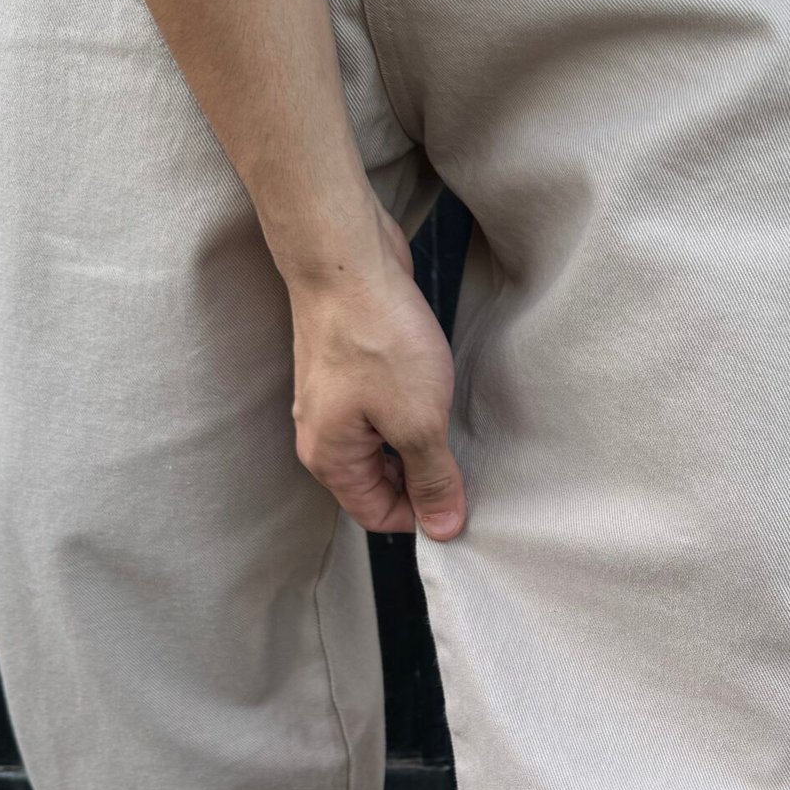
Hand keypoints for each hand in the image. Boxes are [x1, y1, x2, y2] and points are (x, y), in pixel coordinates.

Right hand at [281, 193, 465, 539]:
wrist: (346, 260)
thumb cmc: (375, 338)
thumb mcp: (417, 423)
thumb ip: (432, 480)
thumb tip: (443, 529)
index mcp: (329, 459)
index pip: (377, 515)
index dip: (422, 515)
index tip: (462, 500)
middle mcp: (323, 435)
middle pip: (379, 482)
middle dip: (422, 479)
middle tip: (466, 460)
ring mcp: (333, 400)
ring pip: (382, 444)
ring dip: (418, 442)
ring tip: (450, 421)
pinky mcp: (348, 370)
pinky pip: (382, 410)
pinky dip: (409, 411)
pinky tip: (433, 390)